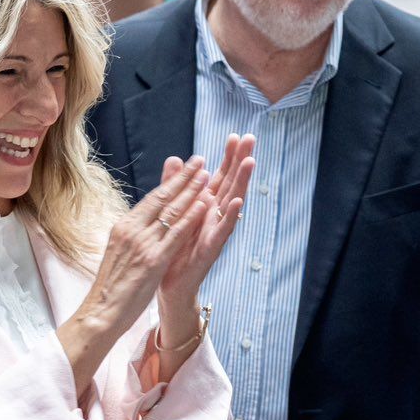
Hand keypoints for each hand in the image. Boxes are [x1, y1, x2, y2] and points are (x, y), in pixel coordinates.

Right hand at [77, 159, 212, 341]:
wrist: (101, 312)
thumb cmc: (111, 288)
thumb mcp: (119, 252)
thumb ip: (132, 235)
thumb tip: (142, 222)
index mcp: (123, 227)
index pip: (151, 199)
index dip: (170, 182)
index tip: (184, 168)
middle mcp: (132, 230)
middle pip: (162, 198)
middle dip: (182, 178)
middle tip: (199, 160)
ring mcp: (142, 244)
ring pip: (171, 211)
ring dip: (191, 191)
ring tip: (206, 174)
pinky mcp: (153, 260)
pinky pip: (176, 233)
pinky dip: (191, 216)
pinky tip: (204, 204)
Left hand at [157, 134, 253, 318]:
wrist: (169, 284)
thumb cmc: (174, 248)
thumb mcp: (173, 212)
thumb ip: (174, 185)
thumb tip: (175, 158)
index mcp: (205, 205)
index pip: (220, 176)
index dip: (228, 157)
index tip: (236, 135)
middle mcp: (214, 216)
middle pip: (230, 183)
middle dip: (240, 161)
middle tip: (250, 138)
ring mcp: (215, 231)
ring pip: (231, 202)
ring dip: (241, 182)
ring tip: (250, 162)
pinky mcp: (211, 248)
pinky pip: (222, 230)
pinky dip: (230, 216)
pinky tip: (238, 202)